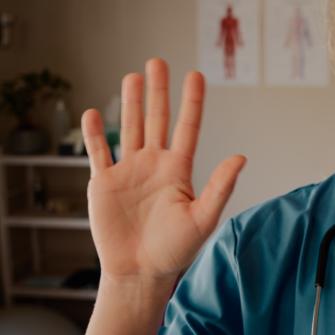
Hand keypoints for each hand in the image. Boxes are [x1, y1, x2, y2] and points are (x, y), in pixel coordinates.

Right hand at [81, 59, 245, 285]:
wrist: (140, 273)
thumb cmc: (175, 251)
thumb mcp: (203, 218)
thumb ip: (220, 187)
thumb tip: (241, 157)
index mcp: (179, 170)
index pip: (188, 127)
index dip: (192, 102)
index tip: (195, 75)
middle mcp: (154, 165)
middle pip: (157, 119)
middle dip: (158, 91)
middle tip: (157, 61)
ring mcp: (128, 172)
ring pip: (129, 129)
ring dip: (130, 103)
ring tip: (132, 76)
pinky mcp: (104, 184)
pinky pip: (98, 153)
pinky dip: (93, 133)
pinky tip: (93, 112)